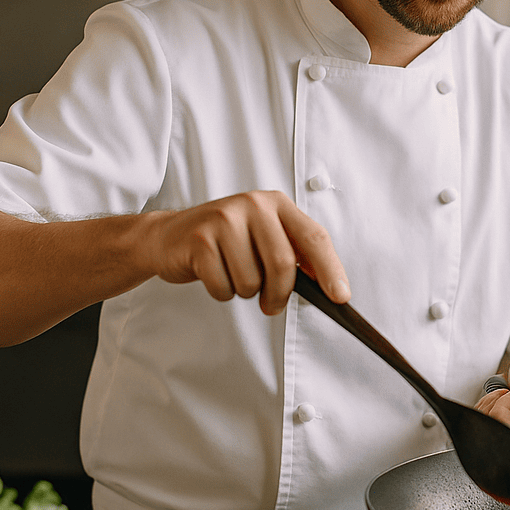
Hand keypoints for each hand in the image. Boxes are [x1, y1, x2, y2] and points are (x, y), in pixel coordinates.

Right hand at [141, 190, 349, 314]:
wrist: (168, 236)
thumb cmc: (226, 241)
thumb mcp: (264, 236)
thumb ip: (294, 253)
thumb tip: (329, 286)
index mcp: (276, 203)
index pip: (314, 237)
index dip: (330, 269)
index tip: (340, 297)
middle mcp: (253, 205)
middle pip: (283, 264)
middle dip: (279, 294)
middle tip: (272, 305)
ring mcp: (224, 220)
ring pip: (252, 280)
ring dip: (246, 292)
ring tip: (233, 276)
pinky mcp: (199, 239)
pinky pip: (223, 286)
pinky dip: (222, 292)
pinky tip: (213, 274)